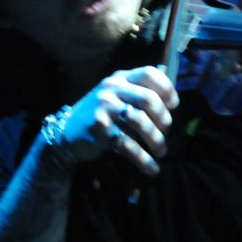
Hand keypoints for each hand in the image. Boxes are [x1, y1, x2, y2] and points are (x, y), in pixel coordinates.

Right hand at [61, 65, 177, 175]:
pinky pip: (128, 144)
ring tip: (161, 152)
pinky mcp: (100, 128)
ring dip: (156, 140)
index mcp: (119, 79)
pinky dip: (143, 159)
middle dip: (164, 120)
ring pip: (141, 122)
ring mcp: (105, 107)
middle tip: (166, 134)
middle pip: (150, 99)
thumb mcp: (115, 99)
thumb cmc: (100, 118)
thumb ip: (137, 96)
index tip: (173, 106)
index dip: (167, 89)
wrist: (67, 135)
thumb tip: (171, 104)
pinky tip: (151, 169)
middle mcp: (112, 89)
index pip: (149, 73)